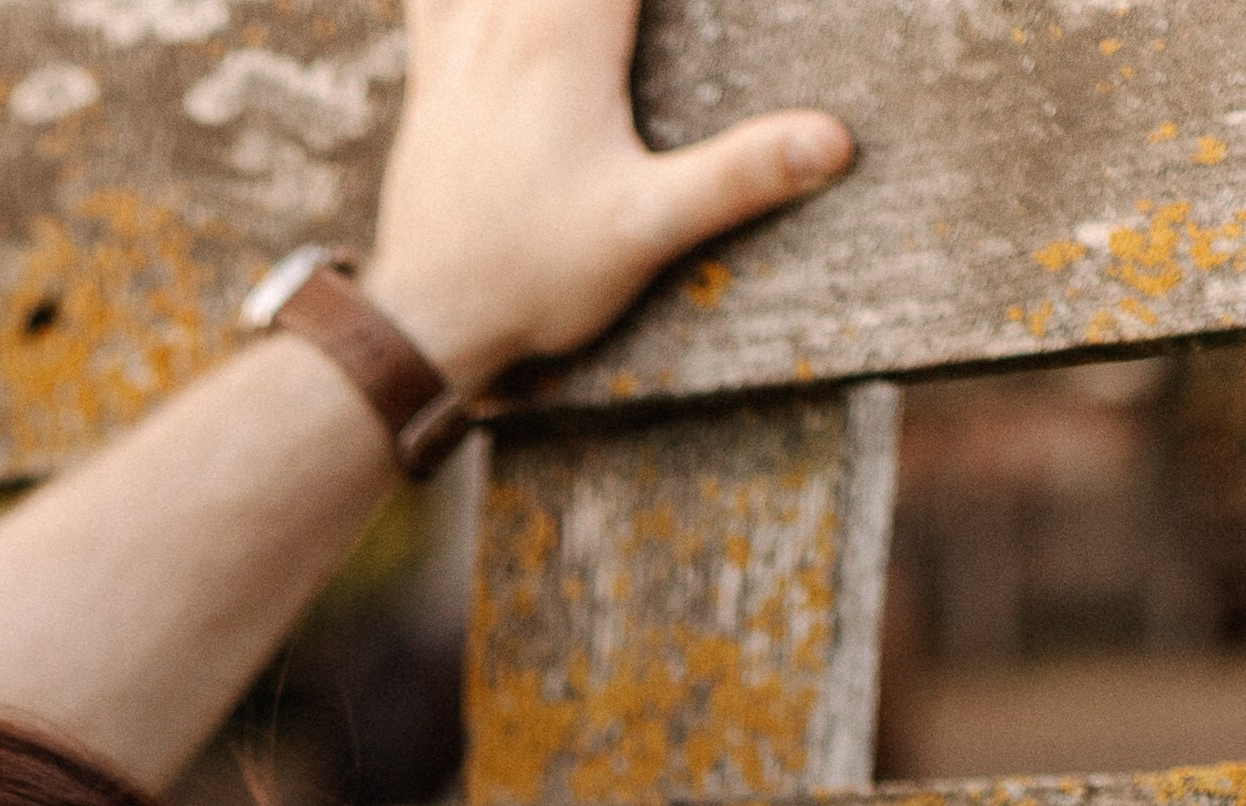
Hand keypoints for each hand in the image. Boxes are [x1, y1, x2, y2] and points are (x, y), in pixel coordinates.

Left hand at [367, 0, 852, 393]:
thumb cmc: (534, 279)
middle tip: (620, 7)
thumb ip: (737, 176)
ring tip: (588, 2)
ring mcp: (464, 32)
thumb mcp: (645, 231)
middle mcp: (511, 13)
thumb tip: (835, 140)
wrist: (426, 319)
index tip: (681, 1)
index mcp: (570, 33)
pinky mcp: (435, 62)